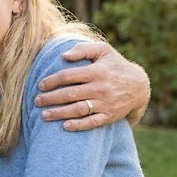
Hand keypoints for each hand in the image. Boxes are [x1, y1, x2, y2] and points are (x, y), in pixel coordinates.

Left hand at [35, 42, 150, 130]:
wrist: (139, 85)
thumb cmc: (115, 65)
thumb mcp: (103, 51)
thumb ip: (83, 50)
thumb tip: (63, 55)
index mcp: (96, 71)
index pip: (69, 76)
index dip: (52, 80)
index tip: (40, 85)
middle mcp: (100, 88)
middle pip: (70, 94)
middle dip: (51, 98)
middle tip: (37, 101)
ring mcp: (105, 103)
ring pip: (79, 109)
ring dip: (60, 113)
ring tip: (44, 115)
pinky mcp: (109, 116)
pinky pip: (93, 122)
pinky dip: (79, 125)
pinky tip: (65, 126)